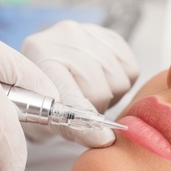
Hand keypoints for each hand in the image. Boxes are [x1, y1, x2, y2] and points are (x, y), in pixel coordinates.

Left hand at [21, 21, 139, 146]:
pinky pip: (131, 70)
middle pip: (100, 90)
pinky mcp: (109, 35)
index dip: (87, 117)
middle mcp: (64, 36)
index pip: (69, 92)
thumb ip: (74, 128)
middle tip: (85, 105)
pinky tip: (104, 79)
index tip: (103, 137)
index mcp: (39, 55)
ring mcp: (88, 32)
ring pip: (119, 81)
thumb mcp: (49, 116)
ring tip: (93, 91)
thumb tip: (105, 139)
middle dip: (97, 106)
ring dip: (111, 94)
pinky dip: (122, 81)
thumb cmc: (45, 96)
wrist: (48, 67)